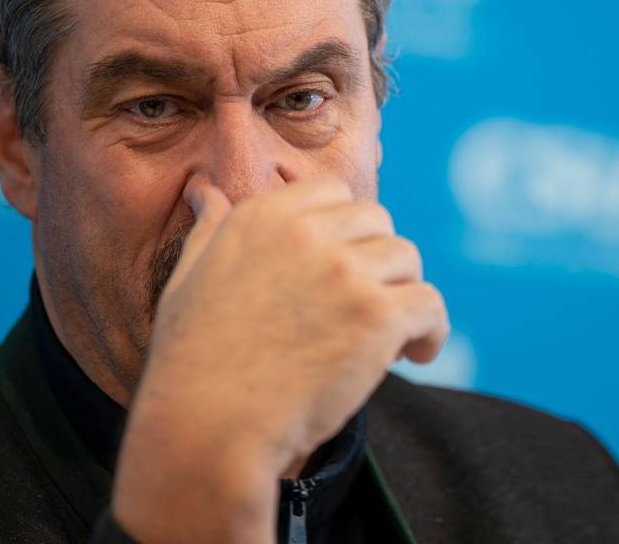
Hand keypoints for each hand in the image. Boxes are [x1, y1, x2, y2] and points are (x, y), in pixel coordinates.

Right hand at [111, 176, 449, 542]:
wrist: (208, 427)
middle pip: (378, 222)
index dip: (346, 229)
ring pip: (407, 260)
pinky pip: (430, 305)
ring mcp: (346, 273)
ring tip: (387, 336)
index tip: (342, 265)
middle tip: (365, 306)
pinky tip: (415, 354)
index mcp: (264, 216)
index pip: (334, 192)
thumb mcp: (188, 278)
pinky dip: (431, 331)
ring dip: (402, 294)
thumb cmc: (193, 361)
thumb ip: (210, 229)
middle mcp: (308, 233)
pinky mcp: (377, 317)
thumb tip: (204, 192)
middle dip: (377, 260)